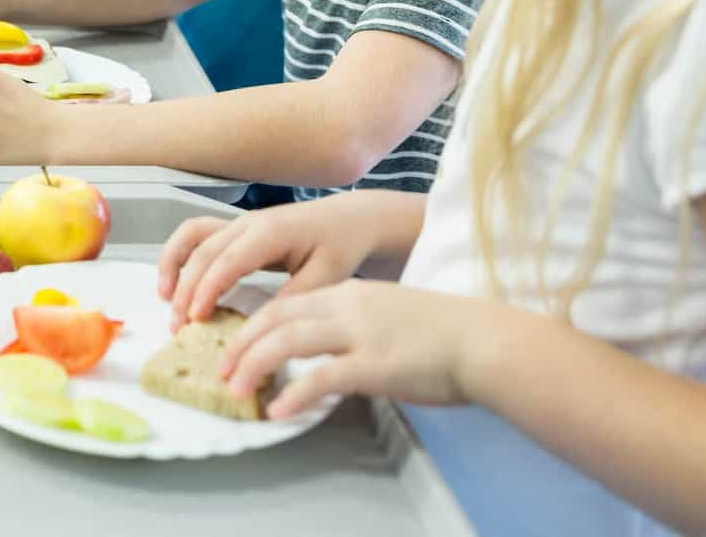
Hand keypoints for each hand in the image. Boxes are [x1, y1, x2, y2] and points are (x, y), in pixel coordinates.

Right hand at [157, 196, 376, 329]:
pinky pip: (198, 235)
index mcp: (270, 232)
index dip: (207, 290)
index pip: (227, 262)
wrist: (349, 220)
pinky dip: (180, 254)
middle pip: (203, 252)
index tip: (196, 318)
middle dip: (185, 289)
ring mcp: (239, 224)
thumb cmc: (340, 244)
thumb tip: (264, 324)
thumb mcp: (327, 275)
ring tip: (164, 298)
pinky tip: (174, 281)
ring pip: (193, 238)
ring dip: (174, 266)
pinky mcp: (236, 230)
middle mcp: (248, 223)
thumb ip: (295, 296)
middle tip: (178, 325)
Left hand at [219, 280, 506, 416]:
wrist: (485, 339)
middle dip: (241, 343)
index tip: (233, 345)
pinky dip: (293, 393)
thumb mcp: (390, 316)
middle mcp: (347, 307)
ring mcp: (359, 334)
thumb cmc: (445, 333)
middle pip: (275, 318)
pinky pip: (321, 378)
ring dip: (254, 365)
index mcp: (349, 294)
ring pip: (287, 341)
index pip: (286, 304)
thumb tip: (331, 352)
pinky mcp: (374, 364)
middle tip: (221, 369)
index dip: (253, 324)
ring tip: (237, 389)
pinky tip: (278, 410)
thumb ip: (357, 327)